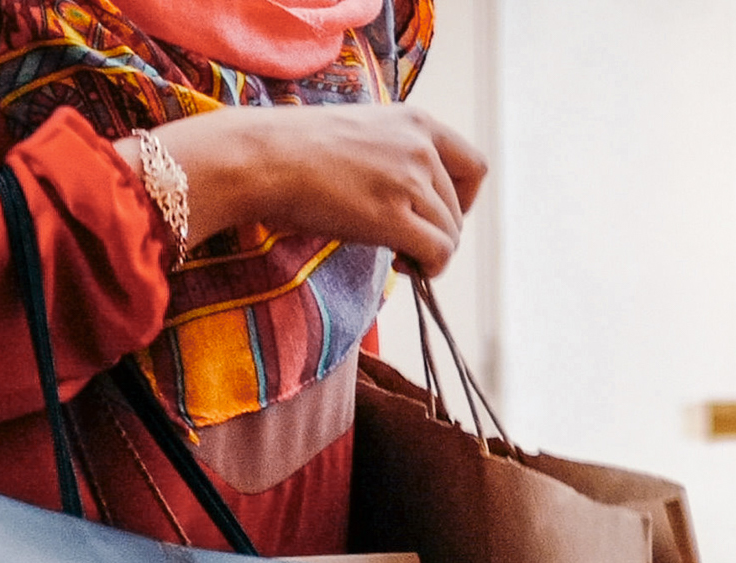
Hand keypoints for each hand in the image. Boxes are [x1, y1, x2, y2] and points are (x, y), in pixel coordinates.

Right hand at [136, 105, 486, 277]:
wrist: (261, 156)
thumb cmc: (296, 151)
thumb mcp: (361, 136)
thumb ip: (396, 159)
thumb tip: (414, 207)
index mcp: (417, 121)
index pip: (474, 167)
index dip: (464, 200)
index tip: (436, 215)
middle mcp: (420, 146)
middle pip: (460, 209)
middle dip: (438, 233)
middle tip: (405, 245)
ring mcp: (408, 179)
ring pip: (450, 234)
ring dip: (429, 254)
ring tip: (397, 257)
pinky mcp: (392, 214)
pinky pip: (438, 253)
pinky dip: (429, 269)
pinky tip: (402, 267)